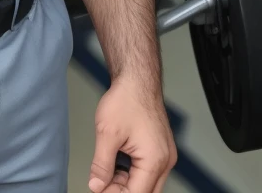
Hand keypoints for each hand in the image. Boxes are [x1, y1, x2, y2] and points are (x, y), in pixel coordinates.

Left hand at [89, 78, 176, 192]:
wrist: (137, 79)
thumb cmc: (126, 99)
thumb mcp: (107, 133)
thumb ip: (101, 164)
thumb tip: (96, 186)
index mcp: (155, 160)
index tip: (98, 189)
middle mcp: (165, 161)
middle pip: (145, 191)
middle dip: (122, 190)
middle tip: (101, 183)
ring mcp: (165, 155)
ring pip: (147, 183)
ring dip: (127, 182)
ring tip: (106, 172)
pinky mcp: (161, 149)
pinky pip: (148, 171)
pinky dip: (132, 172)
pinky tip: (117, 164)